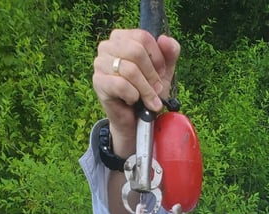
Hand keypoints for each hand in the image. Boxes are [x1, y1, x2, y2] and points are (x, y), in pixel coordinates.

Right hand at [93, 29, 180, 155]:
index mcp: (122, 38)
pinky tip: (133, 101)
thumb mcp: (163, 72)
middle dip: (152, 75)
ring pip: (130, 70)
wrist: (136, 121)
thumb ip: (170, 53)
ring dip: (145, 89)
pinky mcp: (98, 82)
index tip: (161, 74)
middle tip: (157, 90)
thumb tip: (165, 39)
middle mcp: (107, 46)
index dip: (157, 58)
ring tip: (149, 101)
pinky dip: (133, 96)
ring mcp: (100, 63)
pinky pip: (121, 85)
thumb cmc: (147, 93)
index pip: (143, 37)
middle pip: (136, 51)